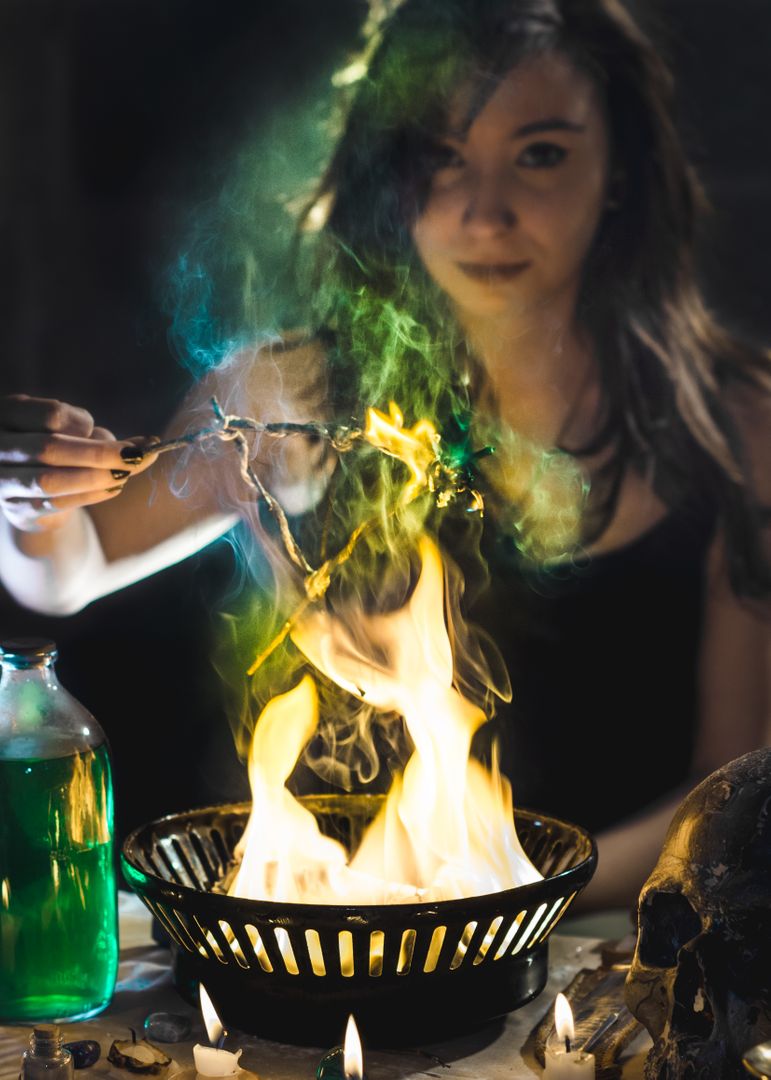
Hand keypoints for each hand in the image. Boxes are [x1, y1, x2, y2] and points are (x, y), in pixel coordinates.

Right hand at [0, 394, 157, 532]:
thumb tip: (149, 444)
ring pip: (51, 480)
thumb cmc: (55, 450)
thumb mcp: (67, 431)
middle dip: (100, 454)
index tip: (107, 433)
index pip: (49, 415)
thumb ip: (98, 434)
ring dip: (97, 477)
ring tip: (126, 472)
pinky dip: (92, 495)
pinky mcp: (17, 508)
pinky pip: (57, 503)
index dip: (84, 424)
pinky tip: (114, 487)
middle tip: (137, 456)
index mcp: (9, 414)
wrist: (27, 490)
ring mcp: (3, 480)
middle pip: (50, 449)